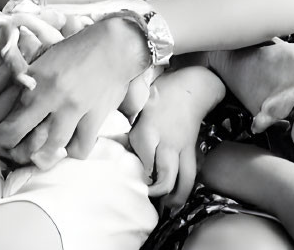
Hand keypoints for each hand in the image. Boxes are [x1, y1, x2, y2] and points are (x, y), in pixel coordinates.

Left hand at [0, 16, 150, 166]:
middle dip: (14, 153)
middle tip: (13, 152)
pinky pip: (81, 146)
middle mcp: (54, 99)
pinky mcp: (96, 115)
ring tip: (38, 155)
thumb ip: (24, 80)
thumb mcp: (44, 59)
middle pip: (24, 144)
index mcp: (37, 84)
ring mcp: (77, 109)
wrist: (116, 44)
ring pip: (52, 149)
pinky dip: (73, 150)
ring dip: (42, 156)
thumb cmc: (78, 48)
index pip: (9, 126)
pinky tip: (70, 144)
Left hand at [128, 67, 222, 211]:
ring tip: (168, 207)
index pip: (141, 156)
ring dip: (176, 195)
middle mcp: (167, 143)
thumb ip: (121, 122)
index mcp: (149, 130)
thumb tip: (99, 140)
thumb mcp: (137, 103)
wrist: (194, 87)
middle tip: (145, 197)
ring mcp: (182, 148)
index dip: (136, 173)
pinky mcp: (192, 149)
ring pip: (184, 177)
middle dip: (157, 191)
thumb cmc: (161, 93)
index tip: (125, 182)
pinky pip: (192, 172)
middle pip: (165, 175)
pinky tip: (177, 198)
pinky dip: (184, 186)